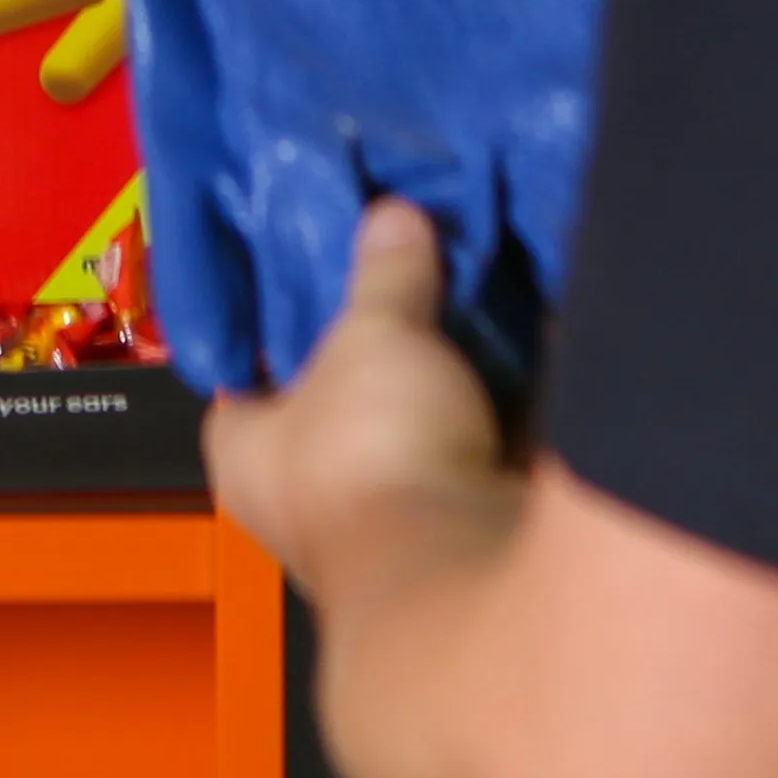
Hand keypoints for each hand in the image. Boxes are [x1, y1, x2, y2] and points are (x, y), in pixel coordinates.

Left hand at [207, 197, 516, 605]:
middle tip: (415, 271)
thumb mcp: (372, 334)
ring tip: (480, 294)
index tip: (313, 274)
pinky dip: (509, 407)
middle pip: (343, 401)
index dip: (273, 330)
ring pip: (422, 425)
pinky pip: (488, 448)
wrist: (467, 560)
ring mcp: (395, 521)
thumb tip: (391, 217)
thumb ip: (384, 276)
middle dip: (382, 348)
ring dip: (451, 377)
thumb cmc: (370, 451)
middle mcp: (310, 499)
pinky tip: (534, 345)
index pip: (243, 382)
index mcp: (247, 454)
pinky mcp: (469, 528)